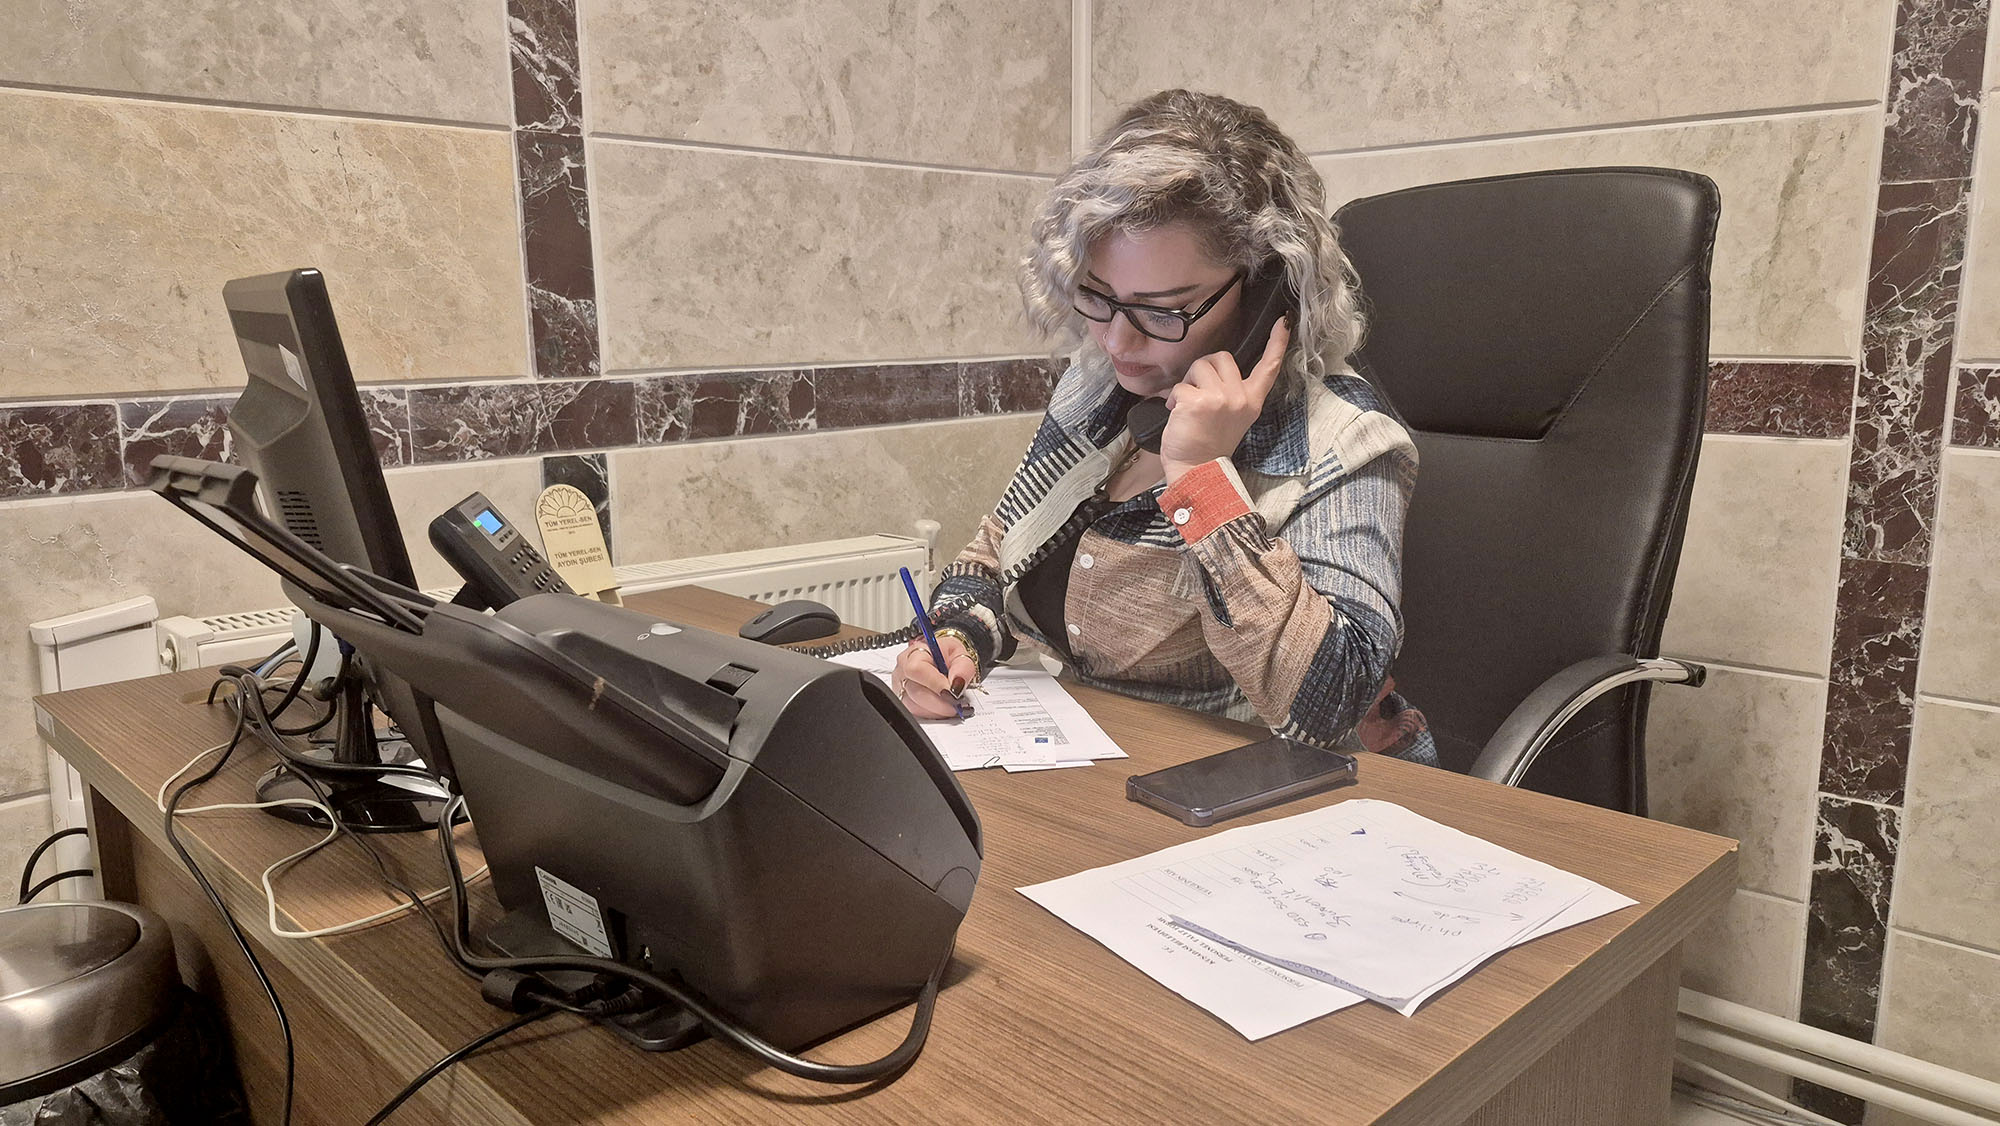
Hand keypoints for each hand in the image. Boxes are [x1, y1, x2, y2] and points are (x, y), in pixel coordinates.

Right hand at [892, 635, 976, 718]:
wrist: (938, 660)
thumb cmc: (946, 655)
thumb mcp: (961, 654)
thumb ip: (963, 668)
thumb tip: (957, 684)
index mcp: (916, 652)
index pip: (917, 669)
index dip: (935, 684)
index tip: (952, 693)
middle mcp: (903, 669)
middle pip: (915, 691)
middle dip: (939, 703)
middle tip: (956, 704)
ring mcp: (899, 685)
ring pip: (914, 705)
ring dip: (936, 710)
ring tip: (951, 706)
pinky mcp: (901, 700)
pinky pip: (914, 712)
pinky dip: (931, 713)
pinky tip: (941, 708)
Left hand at [1158, 316, 1288, 483]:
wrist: (1197, 470)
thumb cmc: (1208, 443)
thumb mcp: (1232, 416)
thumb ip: (1231, 392)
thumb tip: (1212, 369)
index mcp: (1252, 401)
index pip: (1268, 367)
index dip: (1276, 342)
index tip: (1283, 321)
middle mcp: (1240, 398)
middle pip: (1222, 357)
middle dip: (1204, 369)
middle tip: (1197, 393)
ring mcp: (1221, 399)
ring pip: (1200, 366)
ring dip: (1188, 382)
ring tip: (1186, 405)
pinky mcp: (1198, 402)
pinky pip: (1180, 386)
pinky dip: (1173, 399)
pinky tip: (1177, 414)